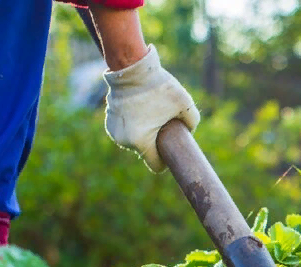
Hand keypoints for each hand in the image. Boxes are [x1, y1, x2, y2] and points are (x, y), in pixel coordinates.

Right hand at [102, 45, 199, 172]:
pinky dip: (133, 125)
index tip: (170, 150)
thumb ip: (192, 122)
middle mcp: (124, 140)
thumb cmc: (159, 87)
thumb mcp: (185, 104)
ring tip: (151, 114)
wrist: (132, 68)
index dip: (165, 160)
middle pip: (146, 152)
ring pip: (135, 141)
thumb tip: (189, 132)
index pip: (156, 166)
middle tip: (162, 123)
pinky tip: (140, 112)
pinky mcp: (109, 121)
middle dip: (155, 142)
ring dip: (143, 133)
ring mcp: (114, 131)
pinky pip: (126, 131)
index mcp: (140, 141)